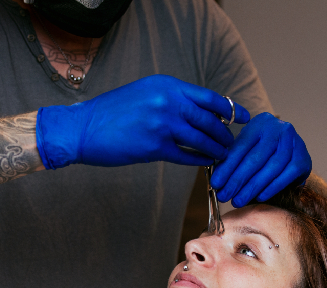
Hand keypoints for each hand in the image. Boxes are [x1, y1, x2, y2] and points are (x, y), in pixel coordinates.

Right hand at [35, 74, 249, 167]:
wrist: (83, 128)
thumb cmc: (112, 113)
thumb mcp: (145, 94)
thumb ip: (172, 100)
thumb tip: (200, 112)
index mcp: (167, 86)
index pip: (208, 97)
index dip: (230, 108)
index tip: (244, 117)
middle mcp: (168, 102)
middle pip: (209, 120)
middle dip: (224, 134)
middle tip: (232, 143)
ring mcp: (162, 124)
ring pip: (201, 139)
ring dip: (215, 149)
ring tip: (223, 155)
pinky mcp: (155, 147)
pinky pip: (186, 156)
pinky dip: (199, 160)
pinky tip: (206, 162)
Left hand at [211, 112, 311, 207]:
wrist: (291, 151)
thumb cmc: (263, 151)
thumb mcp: (247, 149)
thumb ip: (233, 160)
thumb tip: (217, 182)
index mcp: (260, 123)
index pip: (241, 147)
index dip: (227, 167)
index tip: (215, 184)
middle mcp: (279, 129)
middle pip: (255, 158)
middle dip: (237, 180)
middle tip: (225, 196)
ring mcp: (295, 143)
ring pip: (271, 168)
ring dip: (253, 187)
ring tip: (239, 200)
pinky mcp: (304, 158)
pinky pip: (286, 176)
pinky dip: (272, 188)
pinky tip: (259, 197)